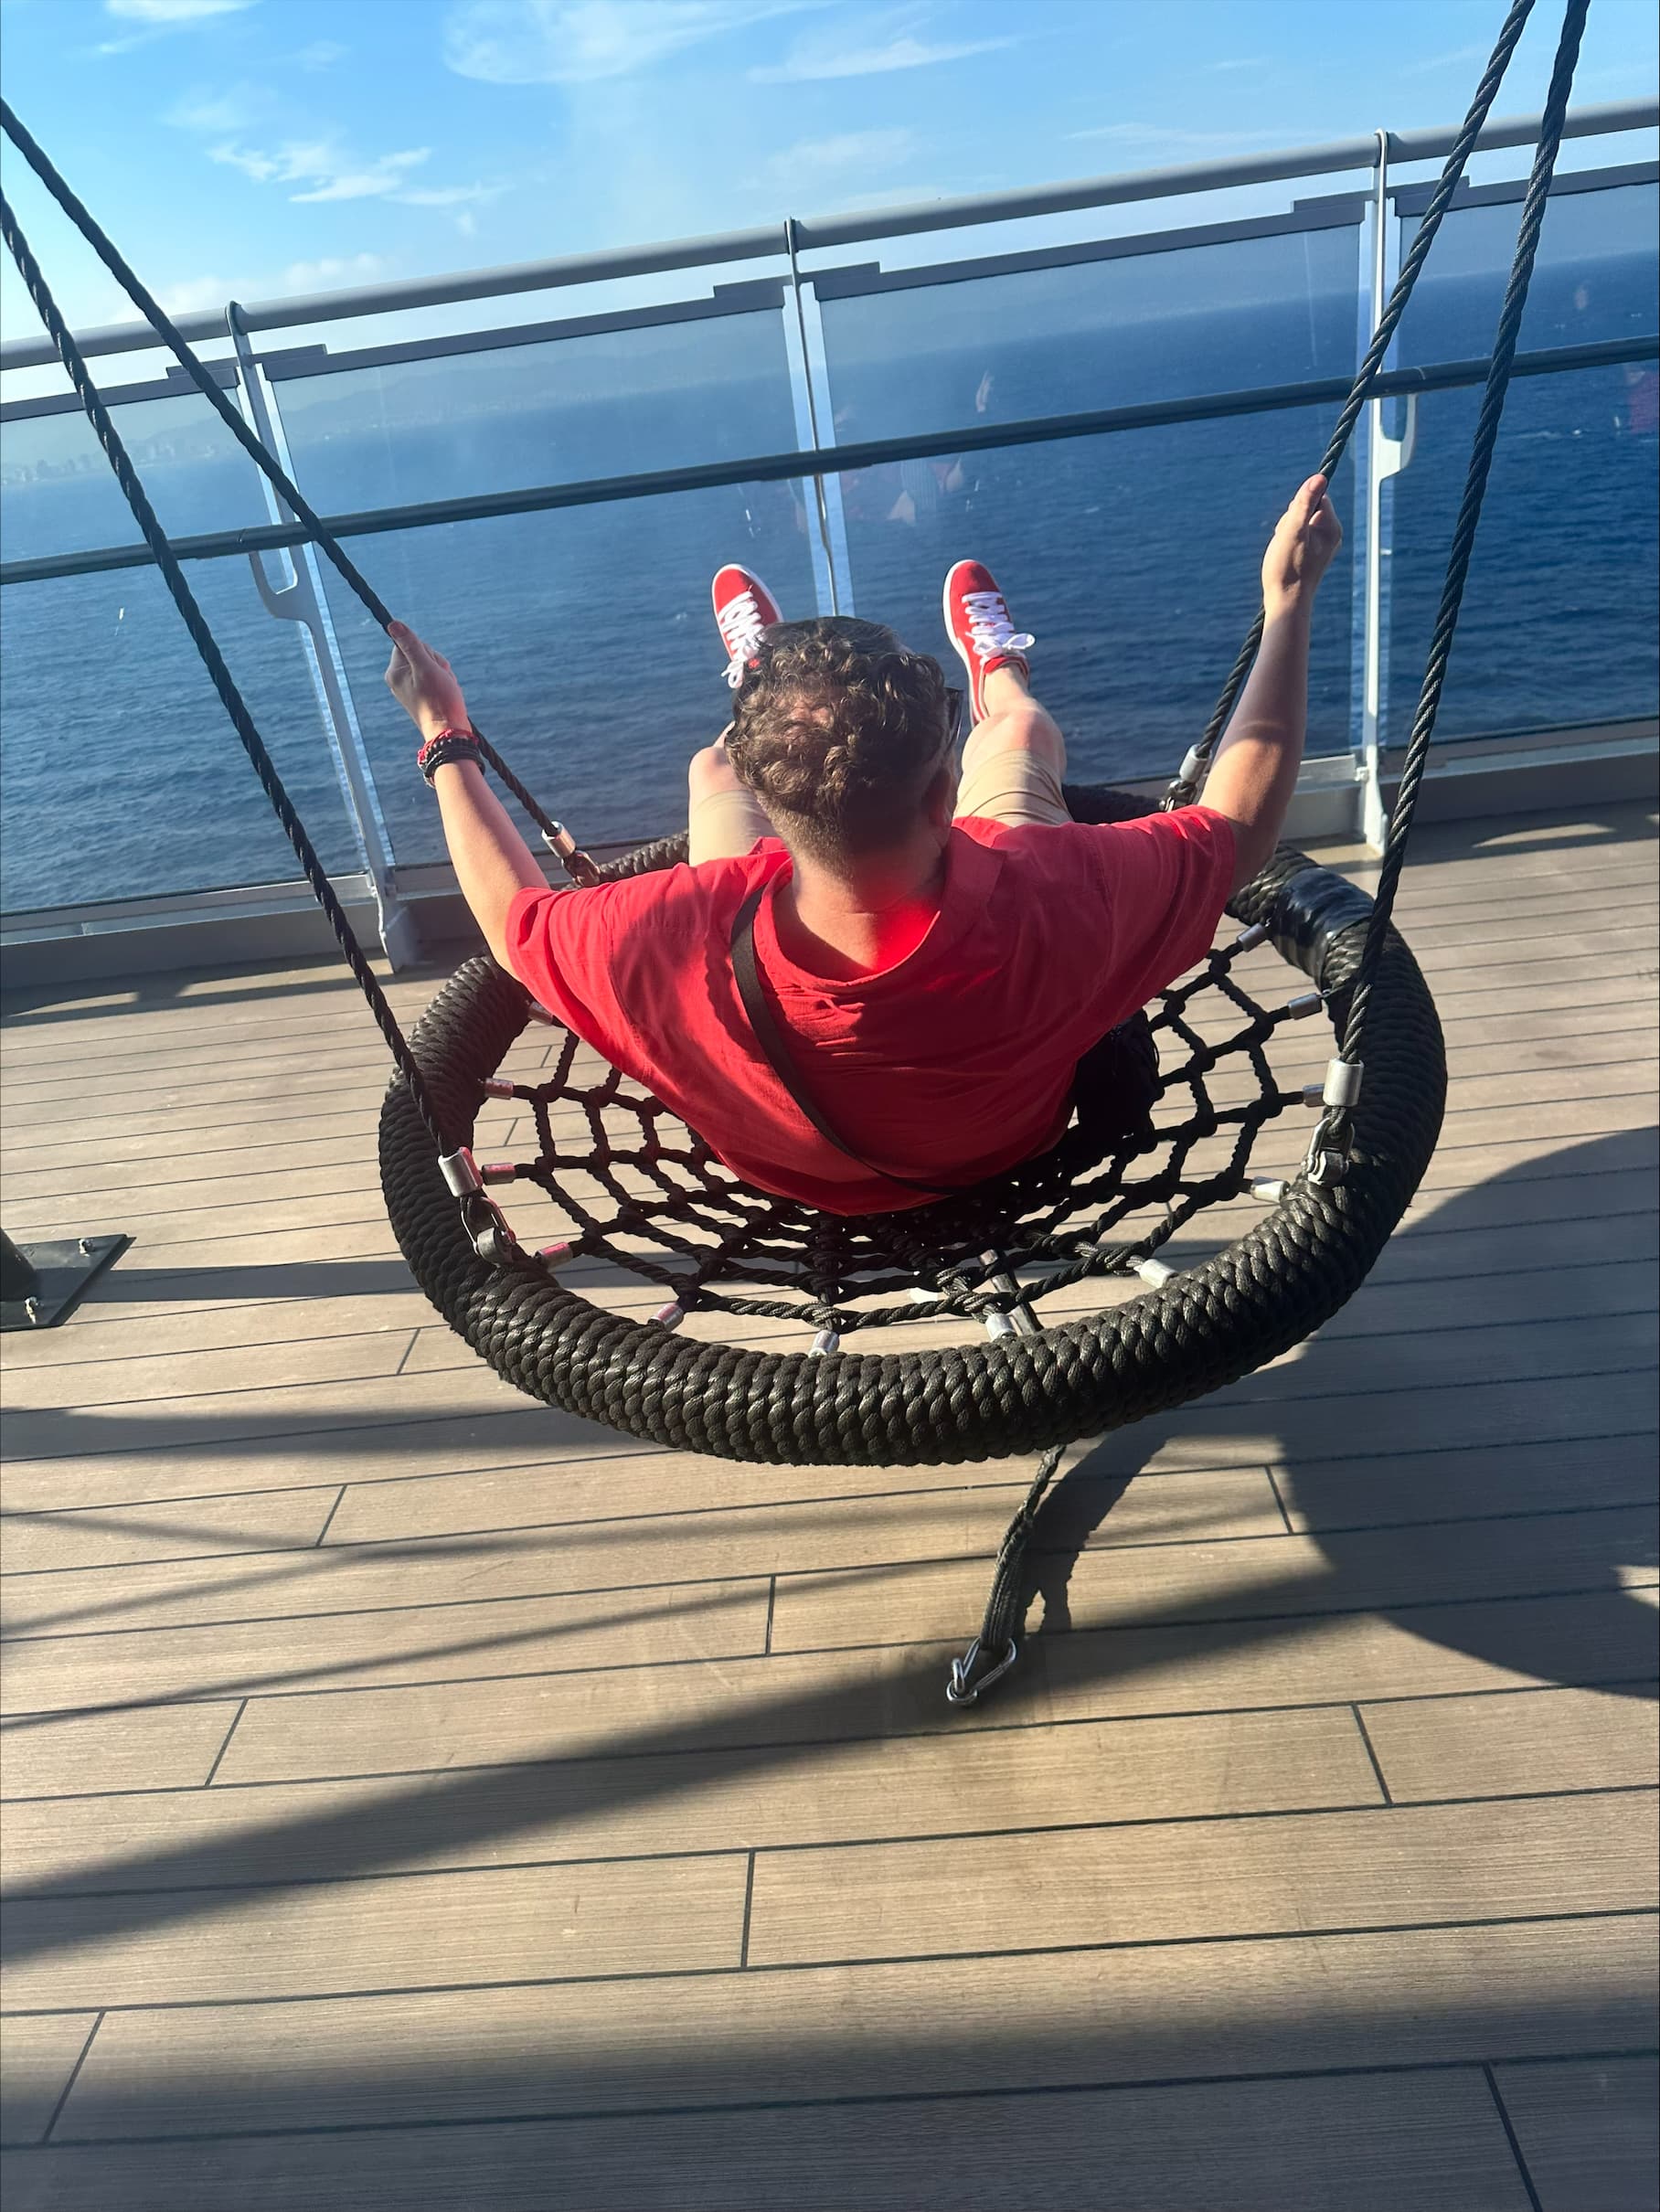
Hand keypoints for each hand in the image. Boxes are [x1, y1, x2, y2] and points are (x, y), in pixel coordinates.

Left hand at [384, 620, 468, 742]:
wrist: (449, 731)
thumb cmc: (439, 700)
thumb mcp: (425, 666)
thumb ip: (410, 644)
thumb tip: (392, 624)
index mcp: (395, 671)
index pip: (407, 643)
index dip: (425, 651)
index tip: (431, 666)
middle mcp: (399, 679)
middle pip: (420, 654)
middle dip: (436, 663)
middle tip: (440, 680)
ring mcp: (410, 688)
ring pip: (430, 666)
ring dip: (442, 673)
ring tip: (445, 688)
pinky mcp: (421, 695)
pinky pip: (434, 679)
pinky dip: (443, 683)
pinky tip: (446, 694)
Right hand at [1261, 474, 1341, 618]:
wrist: (1285, 603)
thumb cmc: (1287, 568)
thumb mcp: (1292, 530)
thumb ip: (1305, 503)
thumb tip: (1320, 476)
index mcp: (1331, 527)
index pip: (1314, 498)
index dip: (1296, 509)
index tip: (1291, 529)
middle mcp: (1331, 535)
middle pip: (1306, 509)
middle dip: (1291, 521)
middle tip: (1285, 544)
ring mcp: (1323, 546)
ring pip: (1300, 523)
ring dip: (1287, 533)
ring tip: (1284, 552)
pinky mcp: (1313, 555)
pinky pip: (1298, 537)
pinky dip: (1288, 543)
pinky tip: (1285, 558)